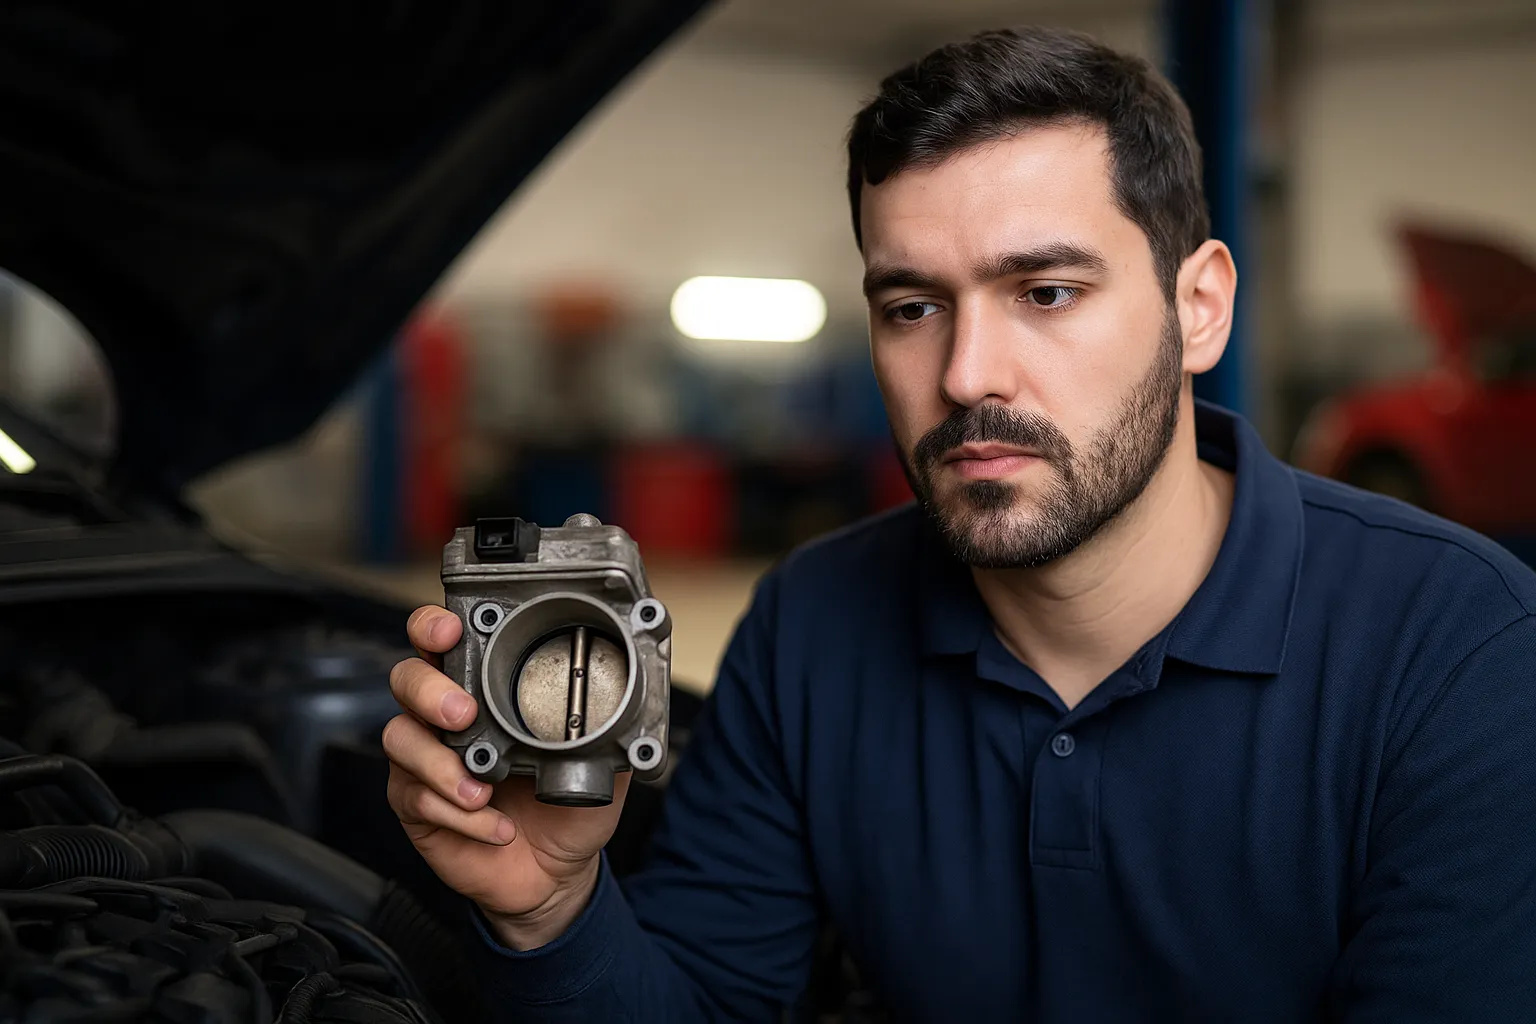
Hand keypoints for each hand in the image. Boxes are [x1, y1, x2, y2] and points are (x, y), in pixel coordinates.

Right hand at [384, 605, 628, 948]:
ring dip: (440, 764)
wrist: (556, 872)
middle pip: (408, 679)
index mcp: (485, 689)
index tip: (451, 630)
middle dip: (430, 690)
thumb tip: (623, 695)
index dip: (435, 626)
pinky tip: (496, 826)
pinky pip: (418, 798)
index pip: (443, 641)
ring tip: (481, 789)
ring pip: (401, 739)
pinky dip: (461, 816)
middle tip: (464, 714)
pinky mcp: (417, 805)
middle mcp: (446, 716)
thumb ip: (604, 724)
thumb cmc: (567, 806)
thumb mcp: (598, 760)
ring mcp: (426, 759)